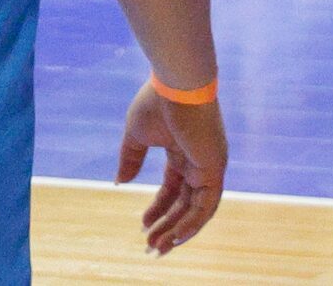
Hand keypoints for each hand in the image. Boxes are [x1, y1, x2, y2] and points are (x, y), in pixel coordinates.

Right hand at [116, 81, 226, 254]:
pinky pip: (206, 205)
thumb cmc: (156, 102)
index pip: (171, 189)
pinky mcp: (214, 169)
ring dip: (178, 230)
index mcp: (182, 153)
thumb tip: (118, 183)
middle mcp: (199, 164)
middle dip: (167, 227)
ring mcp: (209, 168)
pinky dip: (193, 223)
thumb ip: (129, 159)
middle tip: (151, 248)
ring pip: (195, 209)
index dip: (157, 209)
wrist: (176, 84)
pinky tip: (178, 237)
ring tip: (159, 248)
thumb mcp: (136, 135)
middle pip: (184, 204)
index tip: (142, 226)